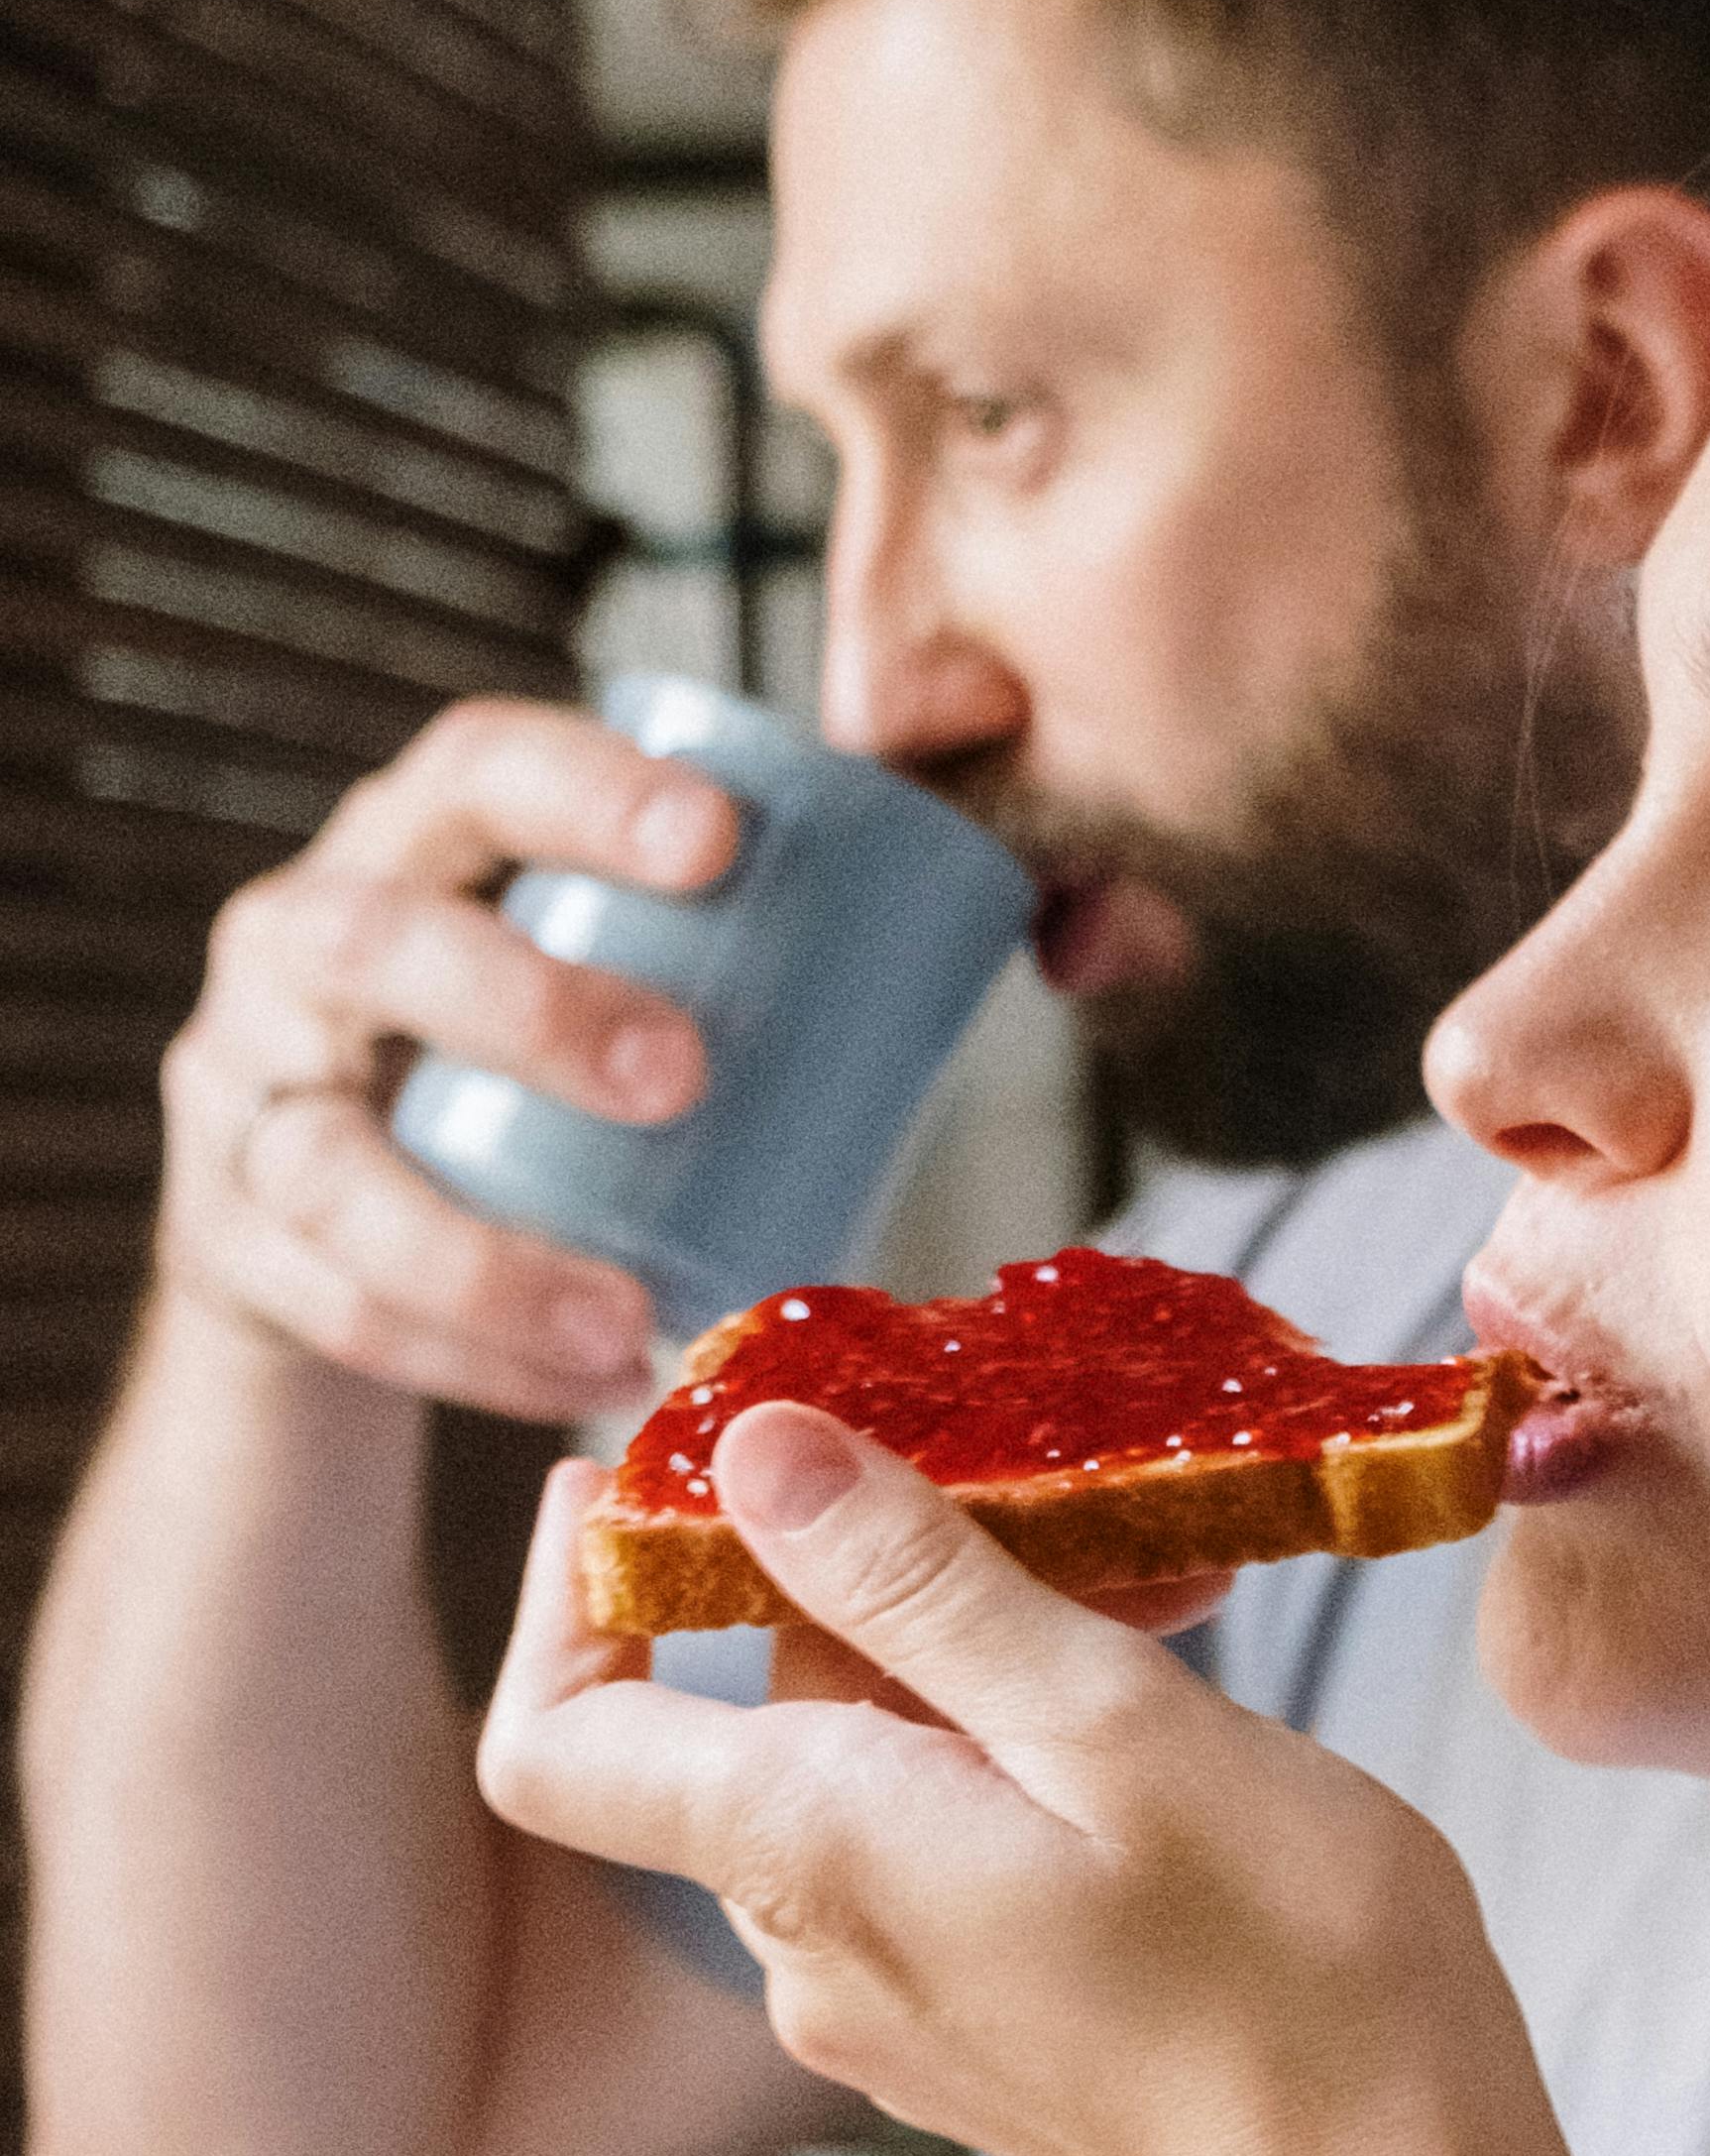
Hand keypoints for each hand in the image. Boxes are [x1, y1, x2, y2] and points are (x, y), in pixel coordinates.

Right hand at [157, 696, 740, 1418]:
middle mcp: (300, 947)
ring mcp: (243, 1096)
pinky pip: (323, 1302)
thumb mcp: (612, 975)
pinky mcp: (227, 1240)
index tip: (720, 840)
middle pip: (373, 944)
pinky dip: (455, 1355)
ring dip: (479, 1250)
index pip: (477, 770)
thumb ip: (766, 944)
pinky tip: (564, 1386)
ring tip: (625, 1312)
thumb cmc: (541, 1072)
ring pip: (325, 1162)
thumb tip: (1037, 924)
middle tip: (685, 1076)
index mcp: (416, 849)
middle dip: (529, 1005)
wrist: (332, 1219)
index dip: (586, 789)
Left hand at [476, 1403, 1591, 2155]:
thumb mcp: (1113, 1719)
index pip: (552, 1739)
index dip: (564, 1597)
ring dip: (965, 1659)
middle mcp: (812, 1948)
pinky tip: (1156, 1711)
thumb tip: (756, 1453)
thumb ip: (918, 1581)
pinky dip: (1007, 1754)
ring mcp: (892, 2009)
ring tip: (1145, 1590)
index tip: (642, 1479)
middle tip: (1023, 1476)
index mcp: (810, 1854)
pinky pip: (933, 1855)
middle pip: (735, 1727)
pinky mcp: (978, 2038)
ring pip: (857, 1779)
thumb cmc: (1293, 1970)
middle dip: (854, 1582)